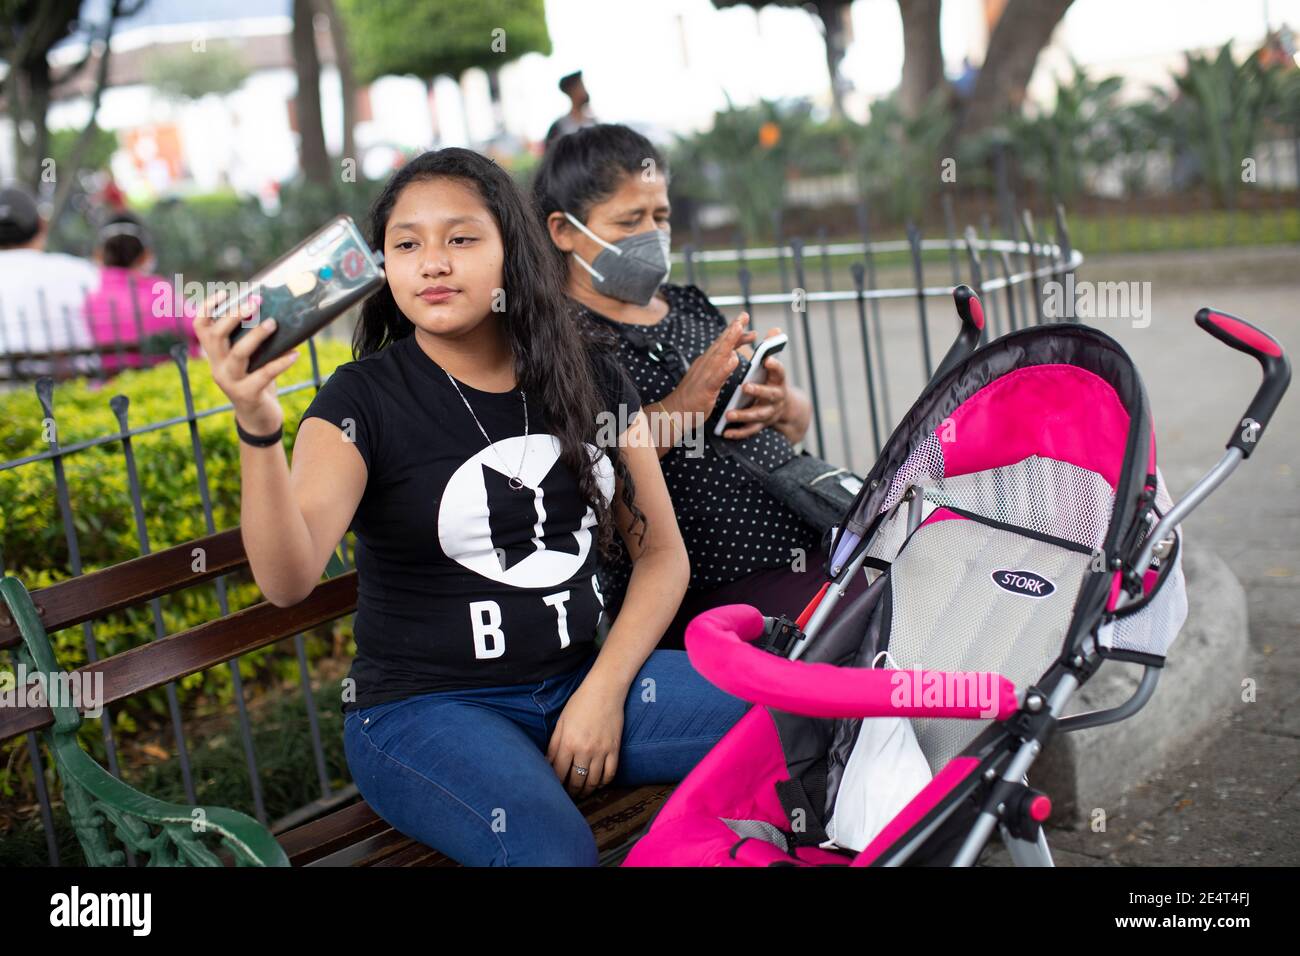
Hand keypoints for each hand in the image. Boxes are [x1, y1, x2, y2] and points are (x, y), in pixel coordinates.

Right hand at [192, 288, 299, 434]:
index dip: (209, 307)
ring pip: (238, 354)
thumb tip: (275, 311)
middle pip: (216, 336)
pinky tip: (295, 354)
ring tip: (273, 323)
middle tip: (255, 303)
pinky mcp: (247, 394)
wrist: (258, 419)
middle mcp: (217, 366)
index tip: (226, 292)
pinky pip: (264, 374)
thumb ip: (253, 341)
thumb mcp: (251, 360)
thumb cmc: (257, 381)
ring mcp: (230, 381)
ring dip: (256, 336)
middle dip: (234, 316)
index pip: (201, 327)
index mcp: (215, 354)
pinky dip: (281, 362)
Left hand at [546, 676, 624, 798]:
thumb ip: (554, 745)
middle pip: (576, 780)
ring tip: (581, 792)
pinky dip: (603, 782)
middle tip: (567, 795)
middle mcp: (585, 750)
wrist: (605, 690)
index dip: (555, 784)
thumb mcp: (561, 722)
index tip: (553, 789)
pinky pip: (610, 774)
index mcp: (568, 742)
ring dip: (586, 790)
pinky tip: (598, 783)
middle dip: (570, 791)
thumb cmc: (580, 703)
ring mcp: (602, 751)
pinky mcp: (615, 749)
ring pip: (593, 781)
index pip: (559, 773)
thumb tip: (546, 764)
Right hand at [664, 313, 756, 419]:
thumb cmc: (692, 398)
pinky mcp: (705, 389)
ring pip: (719, 355)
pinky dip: (725, 367)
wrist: (674, 412)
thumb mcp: (709, 379)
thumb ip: (721, 367)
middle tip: (744, 315)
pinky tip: (734, 360)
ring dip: (730, 341)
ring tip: (739, 328)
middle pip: (721, 343)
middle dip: (733, 328)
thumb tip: (732, 356)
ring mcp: (704, 375)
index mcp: (706, 362)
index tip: (744, 321)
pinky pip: (716, 377)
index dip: (734, 332)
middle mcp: (705, 364)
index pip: (722, 344)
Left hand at [721, 328, 789, 439]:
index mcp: (779, 381)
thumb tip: (776, 329)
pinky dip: (738, 432)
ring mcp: (769, 413)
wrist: (782, 409)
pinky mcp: (760, 425)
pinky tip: (726, 432)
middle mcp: (777, 397)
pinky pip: (750, 431)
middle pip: (770, 394)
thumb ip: (771, 349)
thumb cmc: (771, 381)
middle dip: (759, 391)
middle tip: (745, 386)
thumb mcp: (772, 368)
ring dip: (744, 415)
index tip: (766, 360)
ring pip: (758, 415)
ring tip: (729, 414)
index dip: (775, 366)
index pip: (780, 372)